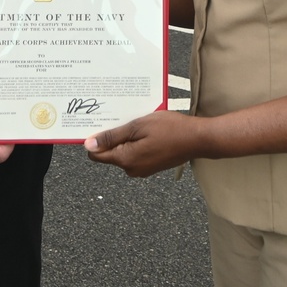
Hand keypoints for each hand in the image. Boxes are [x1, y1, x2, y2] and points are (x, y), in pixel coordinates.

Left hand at [84, 111, 201, 177]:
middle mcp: (131, 169)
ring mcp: (141, 169)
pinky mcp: (150, 166)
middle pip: (109, 153)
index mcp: (125, 160)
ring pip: (123, 152)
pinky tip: (146, 129)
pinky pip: (134, 153)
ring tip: (138, 121)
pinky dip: (136, 141)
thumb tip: (89, 145)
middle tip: (123, 117)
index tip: (100, 122)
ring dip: (126, 137)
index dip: (95, 138)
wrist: (197, 139)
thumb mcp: (138, 127)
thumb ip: (112, 137)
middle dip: (112, 135)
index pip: (96, 154)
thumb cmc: (170, 129)